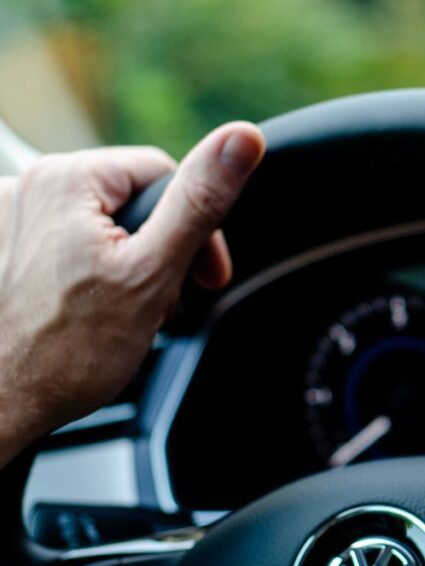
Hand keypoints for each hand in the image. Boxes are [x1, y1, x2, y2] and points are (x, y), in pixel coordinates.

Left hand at [0, 123, 265, 467]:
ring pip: (102, 226)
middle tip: (163, 302)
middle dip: (160, 252)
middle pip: (132, 202)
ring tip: (124, 312)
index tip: (205, 276)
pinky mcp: (5, 251)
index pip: (163, 174)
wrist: (4, 405)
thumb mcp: (155, 271)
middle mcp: (30, 188)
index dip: (197, 228)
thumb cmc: (68, 352)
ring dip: (129, 266)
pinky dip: (91, 275)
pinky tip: (91, 310)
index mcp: (68, 179)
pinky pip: (68, 245)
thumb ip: (200, 202)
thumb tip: (241, 141)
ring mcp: (11, 220)